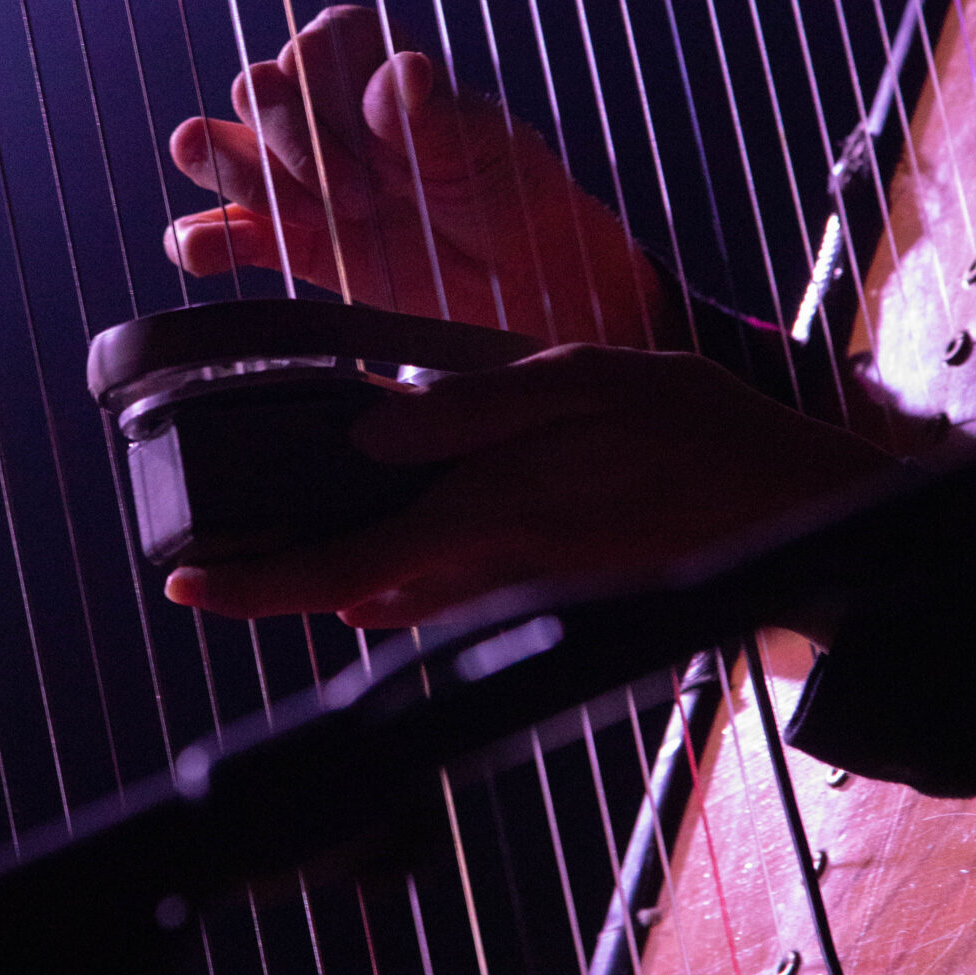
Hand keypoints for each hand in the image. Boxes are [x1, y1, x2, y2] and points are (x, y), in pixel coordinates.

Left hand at [164, 344, 888, 627]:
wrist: (794, 510)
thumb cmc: (697, 434)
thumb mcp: (580, 382)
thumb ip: (468, 409)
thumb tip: (366, 435)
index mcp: (483, 515)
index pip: (339, 571)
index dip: (252, 587)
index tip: (182, 582)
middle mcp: (489, 571)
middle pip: (354, 591)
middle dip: (286, 569)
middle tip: (225, 531)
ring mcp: (519, 591)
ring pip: (398, 592)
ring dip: (344, 567)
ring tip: (295, 522)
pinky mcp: (545, 591)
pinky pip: (449, 590)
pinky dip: (405, 568)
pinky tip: (398, 530)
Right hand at [165, 6, 659, 345]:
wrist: (525, 288)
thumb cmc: (517, 197)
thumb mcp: (489, 151)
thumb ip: (433, 118)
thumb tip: (401, 72)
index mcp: (377, 69)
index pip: (318, 42)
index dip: (328, 83)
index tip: (374, 139)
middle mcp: (328, 113)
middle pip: (260, 90)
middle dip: (294, 140)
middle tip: (360, 198)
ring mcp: (298, 177)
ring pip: (221, 147)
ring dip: (240, 176)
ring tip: (303, 217)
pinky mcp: (283, 242)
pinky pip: (215, 230)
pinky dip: (201, 238)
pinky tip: (210, 250)